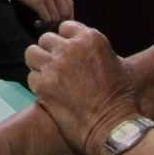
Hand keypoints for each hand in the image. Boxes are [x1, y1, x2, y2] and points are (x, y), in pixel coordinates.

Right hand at [1, 0, 73, 30]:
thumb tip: (55, 7)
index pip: (69, 4)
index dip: (68, 17)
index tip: (62, 24)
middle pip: (65, 12)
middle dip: (59, 24)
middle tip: (51, 28)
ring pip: (56, 18)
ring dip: (50, 26)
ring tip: (41, 26)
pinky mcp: (36, 1)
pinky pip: (46, 18)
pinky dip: (43, 25)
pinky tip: (36, 23)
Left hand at [26, 21, 138, 154]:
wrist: (113, 126)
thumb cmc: (122, 98)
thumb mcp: (119, 65)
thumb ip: (100, 52)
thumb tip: (90, 51)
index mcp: (90, 38)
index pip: (65, 27)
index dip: (66, 41)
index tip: (68, 53)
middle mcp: (70, 48)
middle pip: (45, 39)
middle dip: (50, 52)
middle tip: (56, 67)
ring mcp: (55, 65)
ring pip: (31, 54)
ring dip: (38, 65)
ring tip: (48, 77)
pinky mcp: (43, 85)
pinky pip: (31, 78)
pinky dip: (38, 86)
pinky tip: (49, 94)